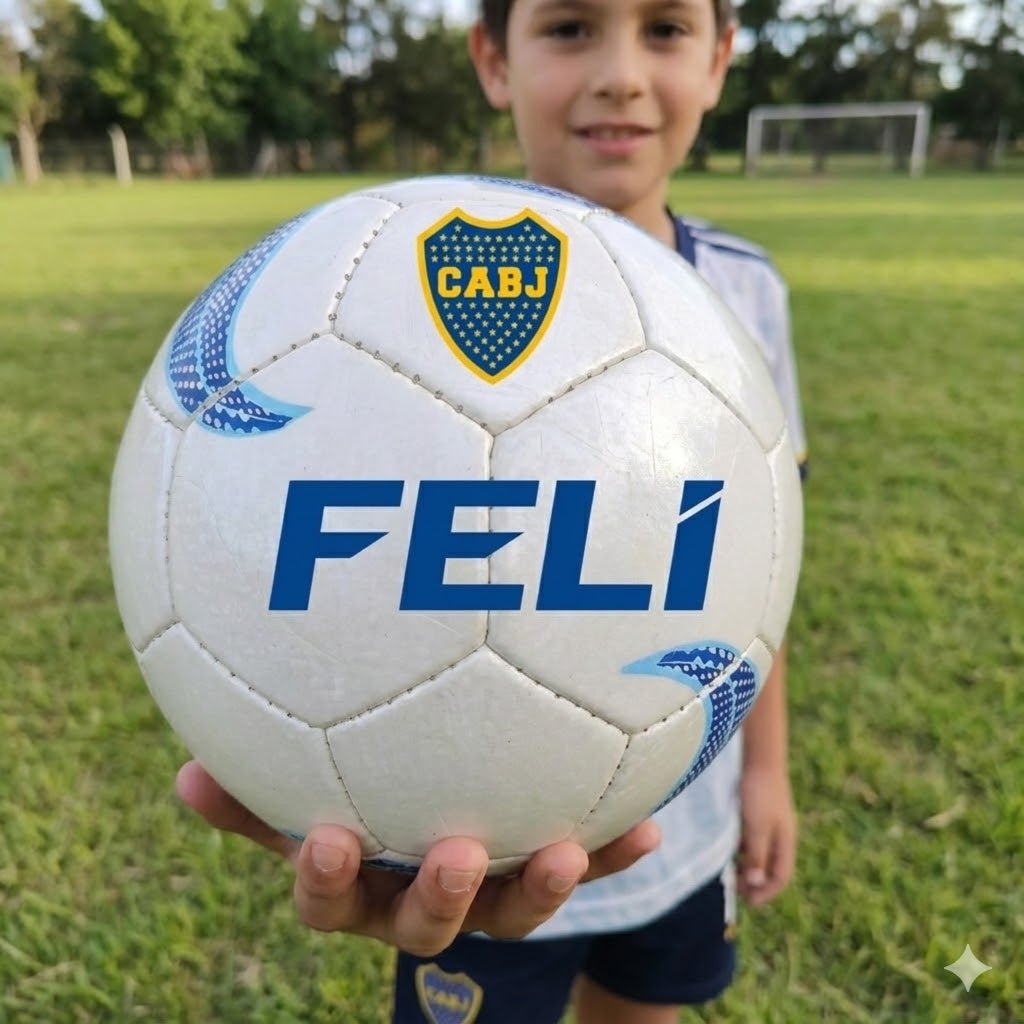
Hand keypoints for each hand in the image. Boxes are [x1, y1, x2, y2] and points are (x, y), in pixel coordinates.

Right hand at [176, 760, 660, 956]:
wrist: (428, 812)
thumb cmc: (349, 798)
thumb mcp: (299, 790)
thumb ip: (251, 792)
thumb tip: (184, 774)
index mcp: (358, 883)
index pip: (331, 899)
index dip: (326, 880)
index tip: (326, 838)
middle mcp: (420, 900)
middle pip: (427, 923)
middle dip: (440, 898)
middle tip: (456, 854)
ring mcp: (485, 893)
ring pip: (511, 911)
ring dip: (541, 887)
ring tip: (568, 850)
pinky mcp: (537, 873)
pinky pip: (575, 867)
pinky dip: (609, 854)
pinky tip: (646, 825)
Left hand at [737, 762, 796, 905]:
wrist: (759, 758)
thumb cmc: (759, 793)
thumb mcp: (756, 828)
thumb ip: (756, 855)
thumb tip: (755, 884)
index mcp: (785, 842)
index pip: (781, 876)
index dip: (767, 892)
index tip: (748, 901)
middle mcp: (780, 835)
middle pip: (772, 867)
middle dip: (757, 883)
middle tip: (737, 891)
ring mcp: (770, 823)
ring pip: (760, 853)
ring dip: (748, 866)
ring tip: (730, 873)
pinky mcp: (758, 812)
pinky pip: (752, 839)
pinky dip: (743, 849)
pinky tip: (728, 848)